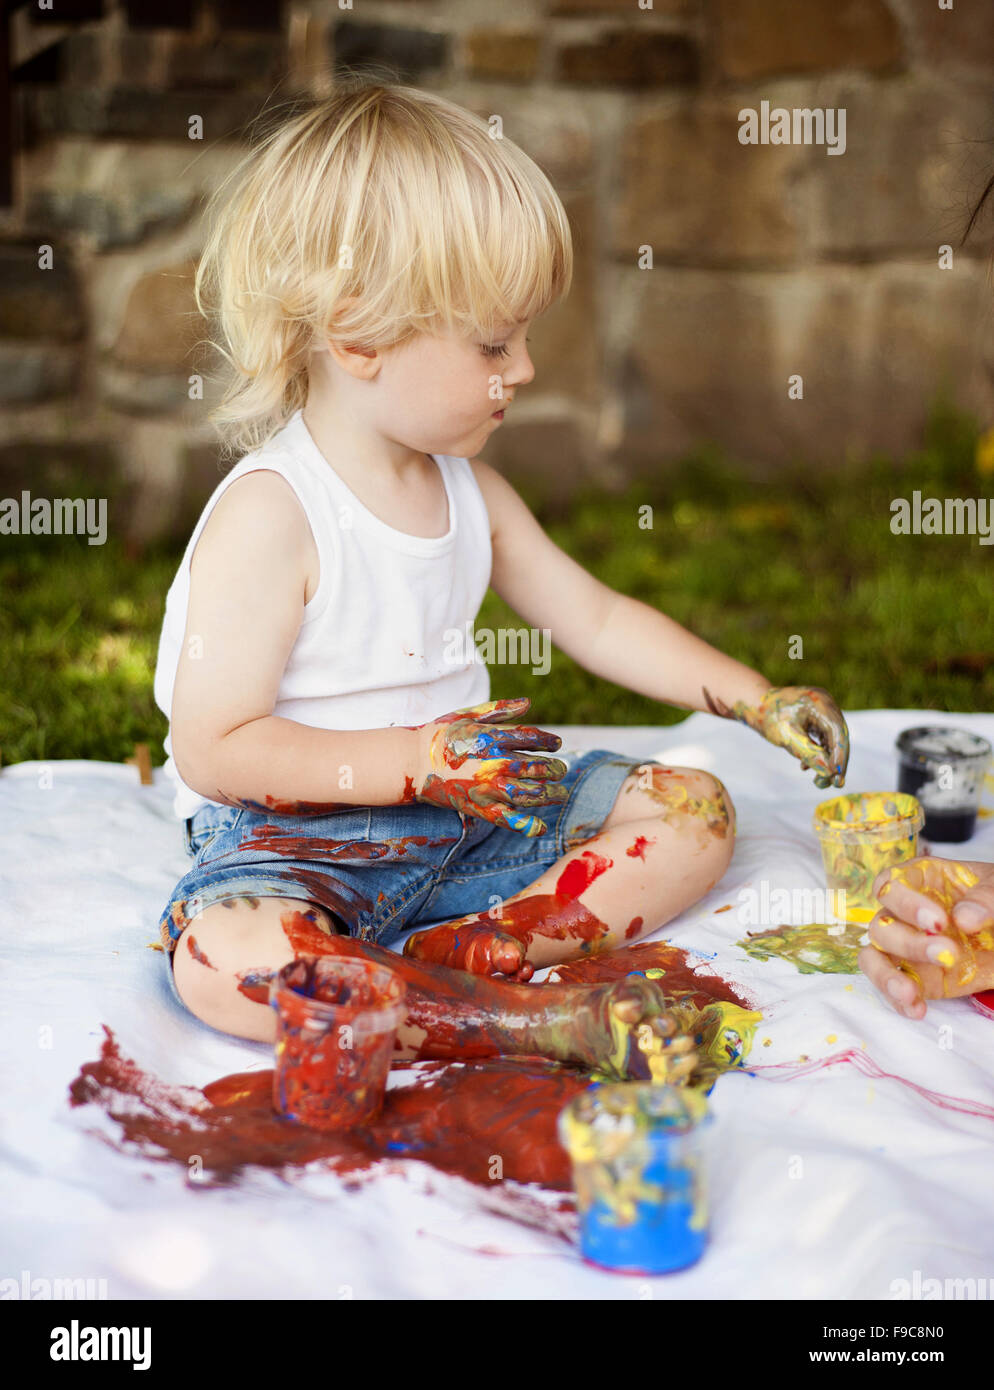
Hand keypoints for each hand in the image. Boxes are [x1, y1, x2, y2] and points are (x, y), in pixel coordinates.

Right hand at [410, 696, 567, 835]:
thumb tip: (528, 702)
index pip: (533, 739)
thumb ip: (500, 709)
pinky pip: (508, 820)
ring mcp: (488, 787)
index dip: (550, 742)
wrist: (413, 761)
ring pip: (529, 794)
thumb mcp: (470, 714)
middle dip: (554, 770)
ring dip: (550, 795)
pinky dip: (527, 825)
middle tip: (560, 770)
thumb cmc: (441, 734)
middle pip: (537, 768)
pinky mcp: (479, 807)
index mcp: (494, 738)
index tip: (557, 745)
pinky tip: (541, 826)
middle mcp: (495, 763)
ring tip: (560, 794)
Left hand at [705, 684, 848, 787]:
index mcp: (820, 703)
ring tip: (819, 782)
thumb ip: (809, 754)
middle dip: (836, 761)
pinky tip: (804, 767)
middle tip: (835, 785)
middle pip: (839, 736)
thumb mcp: (788, 737)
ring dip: (827, 760)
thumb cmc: (768, 717)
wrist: (753, 703)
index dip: (840, 756)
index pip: (838, 733)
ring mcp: (822, 709)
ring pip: (832, 739)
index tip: (837, 778)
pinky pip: (822, 737)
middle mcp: (825, 703)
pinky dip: (817, 752)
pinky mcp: (816, 716)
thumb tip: (830, 773)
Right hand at [858, 856, 993, 1018]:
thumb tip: (965, 918)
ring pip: (873, 958)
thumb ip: (986, 897)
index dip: (905, 903)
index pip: (890, 885)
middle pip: (881, 926)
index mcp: (921, 882)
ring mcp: (906, 947)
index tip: (938, 921)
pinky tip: (917, 1010)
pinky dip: (899, 1001)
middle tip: (948, 954)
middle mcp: (905, 913)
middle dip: (910, 944)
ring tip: (909, 993)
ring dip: (887, 976)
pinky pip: (893, 988)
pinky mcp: (916, 976)